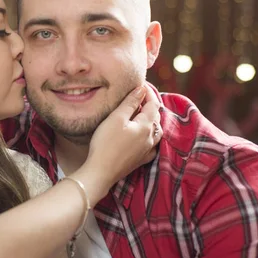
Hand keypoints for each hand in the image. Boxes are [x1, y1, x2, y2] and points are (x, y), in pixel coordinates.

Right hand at [71, 84, 161, 202]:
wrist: (100, 171)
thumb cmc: (106, 143)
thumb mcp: (116, 118)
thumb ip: (130, 103)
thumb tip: (141, 90)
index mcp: (146, 126)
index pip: (154, 104)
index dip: (148, 92)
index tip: (140, 85)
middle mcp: (150, 138)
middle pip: (156, 117)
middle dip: (150, 105)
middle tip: (138, 96)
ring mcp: (147, 150)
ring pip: (156, 131)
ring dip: (151, 120)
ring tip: (141, 114)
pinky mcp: (141, 160)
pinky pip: (152, 145)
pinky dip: (150, 136)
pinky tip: (144, 137)